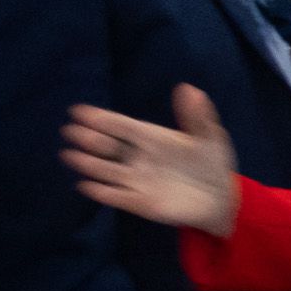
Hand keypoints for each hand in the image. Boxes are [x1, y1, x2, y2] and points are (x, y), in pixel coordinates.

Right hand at [63, 85, 243, 234]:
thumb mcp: (210, 137)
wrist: (221, 198)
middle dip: (90, 139)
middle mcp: (138, 157)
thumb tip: (189, 88)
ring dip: (88, 164)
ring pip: (107, 171)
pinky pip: (118, 197)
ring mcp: (137, 180)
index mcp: (151, 138)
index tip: (78, 111)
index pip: (121, 126)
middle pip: (108, 147)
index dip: (102, 118)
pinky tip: (87, 186)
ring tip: (69, 155)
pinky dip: (103, 192)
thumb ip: (197, 116)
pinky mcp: (140, 203)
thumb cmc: (211, 162)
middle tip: (70, 131)